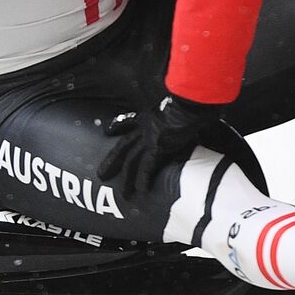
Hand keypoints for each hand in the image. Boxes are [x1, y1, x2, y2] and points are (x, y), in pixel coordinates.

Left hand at [98, 93, 224, 196]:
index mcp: (149, 115)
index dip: (117, 126)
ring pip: (131, 160)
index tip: (108, 131)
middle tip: (101, 174)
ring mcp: (149, 137)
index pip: (129, 121)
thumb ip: (178, 112)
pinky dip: (143, 180)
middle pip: (123, 146)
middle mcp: (145, 127)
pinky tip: (141, 192)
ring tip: (123, 194)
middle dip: (112, 161)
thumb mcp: (179, 104)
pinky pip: (146, 167)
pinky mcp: (157, 147)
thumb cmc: (190, 99)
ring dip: (126, 179)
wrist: (190, 100)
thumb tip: (194, 114)